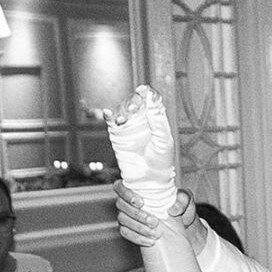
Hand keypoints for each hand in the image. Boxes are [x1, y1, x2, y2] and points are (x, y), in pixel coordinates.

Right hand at [107, 85, 178, 207]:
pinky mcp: (118, 134)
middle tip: (133, 109)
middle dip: (132, 100)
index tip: (143, 91)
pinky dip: (108, 115)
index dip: (147, 92)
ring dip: (121, 109)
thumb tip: (152, 97)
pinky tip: (108, 114)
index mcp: (156, 118)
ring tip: (123, 120)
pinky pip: (110, 120)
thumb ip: (157, 119)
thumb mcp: (164, 139)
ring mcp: (129, 126)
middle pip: (135, 100)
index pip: (151, 98)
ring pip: (122, 108)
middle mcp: (142, 119)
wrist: (150, 180)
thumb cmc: (161, 162)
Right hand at [114, 180, 193, 248]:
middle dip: (137, 215)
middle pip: (121, 205)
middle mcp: (129, 201)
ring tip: (156, 233)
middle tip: (154, 222)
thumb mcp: (186, 199)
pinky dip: (138, 238)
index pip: (120, 186)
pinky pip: (126, 233)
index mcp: (138, 188)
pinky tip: (150, 241)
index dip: (126, 193)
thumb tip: (173, 208)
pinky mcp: (129, 229)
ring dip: (138, 227)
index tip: (141, 202)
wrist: (183, 225)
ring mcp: (127, 215)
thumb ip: (183, 199)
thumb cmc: (181, 207)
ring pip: (123, 220)